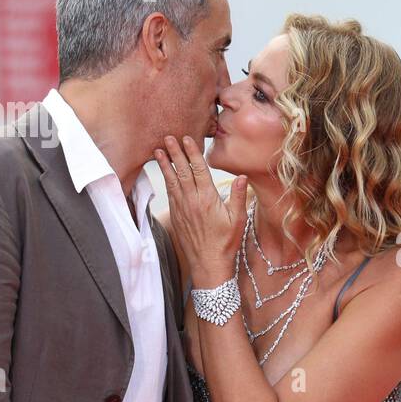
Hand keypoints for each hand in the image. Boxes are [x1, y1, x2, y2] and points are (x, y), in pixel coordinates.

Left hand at [154, 135, 247, 285]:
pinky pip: (169, 193)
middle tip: (168, 137)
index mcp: (208, 199)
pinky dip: (166, 179)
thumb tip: (241, 176)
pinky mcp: (176, 215)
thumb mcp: (238, 219)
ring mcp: (181, 208)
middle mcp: (192, 201)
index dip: (192, 152)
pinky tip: (164, 172)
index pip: (198, 170)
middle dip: (175, 152)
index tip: (186, 139)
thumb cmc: (226, 242)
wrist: (208, 264)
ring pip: (172, 180)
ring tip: (158, 150)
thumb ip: (238, 196)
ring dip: (165, 164)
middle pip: (182, 171)